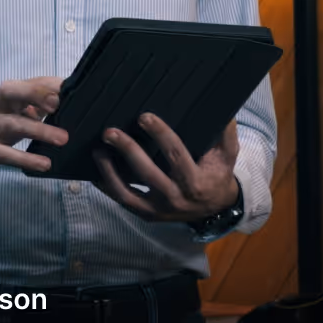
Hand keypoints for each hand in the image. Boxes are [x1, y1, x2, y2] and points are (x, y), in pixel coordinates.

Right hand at [0, 77, 68, 184]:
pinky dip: (25, 158)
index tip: (68, 88)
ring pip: (13, 124)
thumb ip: (39, 106)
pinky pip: (5, 153)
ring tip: (63, 139)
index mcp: (9, 96)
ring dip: (39, 130)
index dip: (47, 84)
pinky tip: (44, 164)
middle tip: (58, 104)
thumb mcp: (15, 112)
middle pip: (11, 91)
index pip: (29, 82)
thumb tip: (72, 103)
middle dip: (35, 93)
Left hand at [92, 113, 240, 222]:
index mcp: (195, 182)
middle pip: (147, 173)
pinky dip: (107, 187)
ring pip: (128, 193)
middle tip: (110, 132)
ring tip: (97, 151)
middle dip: (128, 151)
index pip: (176, 155)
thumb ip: (225, 131)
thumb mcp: (227, 153)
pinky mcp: (147, 214)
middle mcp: (176, 198)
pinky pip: (122, 202)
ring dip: (109, 172)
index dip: (160, 135)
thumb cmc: (217, 172)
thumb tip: (222, 107)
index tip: (144, 117)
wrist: (214, 207)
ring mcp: (159, 209)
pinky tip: (95, 171)